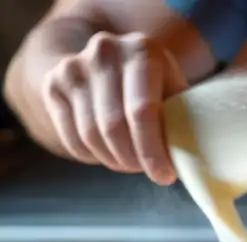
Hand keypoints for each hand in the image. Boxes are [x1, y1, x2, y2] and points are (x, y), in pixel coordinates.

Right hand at [40, 32, 187, 184]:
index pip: (142, 111)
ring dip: (114, 160)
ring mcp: (73, 67)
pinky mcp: (53, 85)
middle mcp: (104, 52)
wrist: (109, 62)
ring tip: (131, 163)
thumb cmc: (155, 87)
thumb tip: (184, 163)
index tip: (164, 176)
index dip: (151, 151)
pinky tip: (109, 153)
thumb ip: (180, 121)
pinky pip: (72, 139)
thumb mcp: (176, 94)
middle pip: (113, 126)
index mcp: (142, 51)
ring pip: (91, 135)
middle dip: (133, 159)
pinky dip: (93, 156)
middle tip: (146, 171)